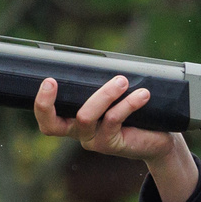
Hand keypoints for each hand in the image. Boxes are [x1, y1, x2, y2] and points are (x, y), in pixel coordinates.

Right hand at [33, 75, 198, 201]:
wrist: (159, 141)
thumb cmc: (134, 114)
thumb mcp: (114, 97)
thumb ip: (102, 84)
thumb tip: (98, 56)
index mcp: (72, 122)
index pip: (46, 120)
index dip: (41, 104)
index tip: (48, 80)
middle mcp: (79, 133)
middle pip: (53, 125)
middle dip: (48, 102)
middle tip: (52, 80)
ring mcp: (94, 141)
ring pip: (86, 117)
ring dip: (103, 94)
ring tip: (122, 80)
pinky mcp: (113, 144)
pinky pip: (114, 120)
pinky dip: (128, 104)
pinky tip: (142, 94)